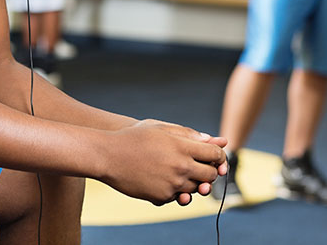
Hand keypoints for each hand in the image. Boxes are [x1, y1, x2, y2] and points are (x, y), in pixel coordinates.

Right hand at [102, 119, 225, 205]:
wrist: (108, 155)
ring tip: (177, 170)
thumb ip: (187, 134)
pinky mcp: (162, 197)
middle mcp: (181, 167)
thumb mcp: (160, 128)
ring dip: (192, 181)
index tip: (215, 156)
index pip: (214, 154)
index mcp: (182, 146)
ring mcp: (172, 184)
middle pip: (210, 175)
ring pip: (196, 188)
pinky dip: (174, 190)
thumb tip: (211, 139)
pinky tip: (161, 178)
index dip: (218, 155)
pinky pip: (178, 196)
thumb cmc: (134, 137)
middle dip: (209, 171)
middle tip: (201, 166)